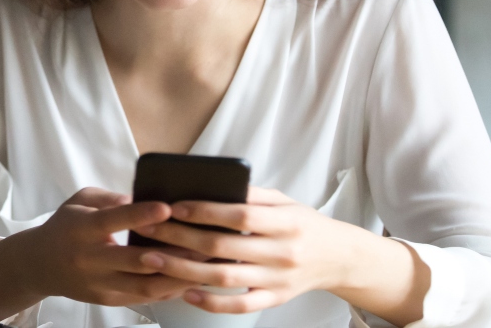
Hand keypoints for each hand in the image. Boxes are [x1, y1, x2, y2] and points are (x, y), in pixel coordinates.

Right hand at [0, 188, 198, 320]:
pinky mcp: (107, 300)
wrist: (40, 265)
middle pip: (134, 260)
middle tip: (202, 241)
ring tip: (204, 264)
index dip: (139, 215)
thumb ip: (109, 198)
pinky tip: (188, 279)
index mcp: (80, 229)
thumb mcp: (79, 201)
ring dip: (177, 276)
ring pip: (144, 285)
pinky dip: (168, 289)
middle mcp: (88, 259)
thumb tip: (142, 198)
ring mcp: (98, 283)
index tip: (167, 207)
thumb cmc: (66, 226)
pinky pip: (143, 297)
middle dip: (172, 252)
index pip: (111, 221)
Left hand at [130, 187, 428, 324]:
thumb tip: (207, 184)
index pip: (239, 215)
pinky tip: (185, 292)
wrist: (340, 257)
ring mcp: (278, 279)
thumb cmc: (304, 224)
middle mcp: (282, 252)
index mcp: (285, 222)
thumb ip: (250, 193)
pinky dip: (211, 302)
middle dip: (180, 237)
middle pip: (223, 247)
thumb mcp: (284, 201)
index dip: (204, 211)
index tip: (174, 206)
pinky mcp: (275, 299)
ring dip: (183, 269)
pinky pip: (239, 305)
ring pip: (224, 278)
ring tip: (154, 259)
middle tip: (149, 230)